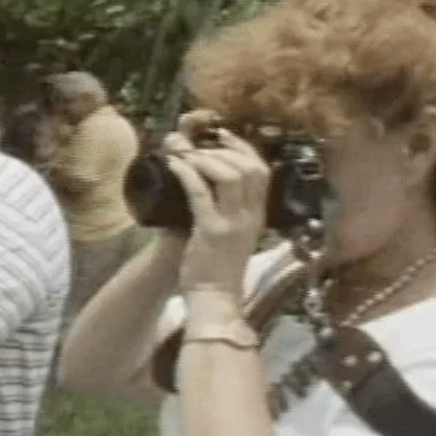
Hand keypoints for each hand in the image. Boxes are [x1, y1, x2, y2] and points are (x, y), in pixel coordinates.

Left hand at [162, 111, 269, 297]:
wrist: (215, 300)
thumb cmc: (219, 267)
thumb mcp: (236, 234)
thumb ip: (232, 210)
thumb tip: (214, 182)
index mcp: (258, 215)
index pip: (262, 170)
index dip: (243, 147)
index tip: (222, 136)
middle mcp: (250, 216)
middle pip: (249, 166)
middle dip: (223, 148)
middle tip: (200, 145)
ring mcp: (232, 223)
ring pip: (229, 174)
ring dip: (205, 158)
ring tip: (186, 155)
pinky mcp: (211, 232)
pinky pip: (200, 193)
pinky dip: (186, 173)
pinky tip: (174, 165)